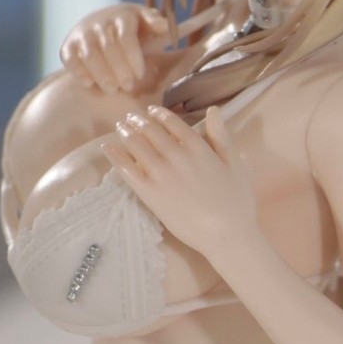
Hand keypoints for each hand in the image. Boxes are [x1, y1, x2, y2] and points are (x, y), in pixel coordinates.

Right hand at [60, 5, 170, 94]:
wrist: (104, 25)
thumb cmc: (134, 29)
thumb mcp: (148, 23)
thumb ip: (158, 26)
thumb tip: (167, 26)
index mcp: (123, 15)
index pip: (126, 36)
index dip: (133, 57)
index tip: (140, 74)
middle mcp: (100, 21)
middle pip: (108, 47)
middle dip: (119, 69)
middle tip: (129, 86)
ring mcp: (82, 33)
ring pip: (90, 54)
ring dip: (101, 74)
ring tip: (112, 90)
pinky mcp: (69, 45)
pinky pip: (70, 59)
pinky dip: (79, 72)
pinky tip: (89, 84)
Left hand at [100, 105, 256, 259]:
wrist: (225, 234)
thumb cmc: (236, 201)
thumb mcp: (234, 163)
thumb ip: (220, 135)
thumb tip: (213, 109)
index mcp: (197, 146)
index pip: (171, 122)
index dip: (158, 114)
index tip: (151, 111)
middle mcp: (175, 155)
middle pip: (150, 131)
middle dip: (137, 121)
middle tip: (129, 117)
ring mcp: (160, 174)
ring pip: (136, 145)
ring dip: (126, 132)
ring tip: (120, 127)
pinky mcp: (149, 193)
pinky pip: (126, 169)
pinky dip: (115, 155)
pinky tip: (107, 147)